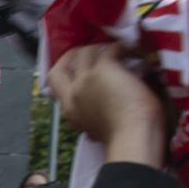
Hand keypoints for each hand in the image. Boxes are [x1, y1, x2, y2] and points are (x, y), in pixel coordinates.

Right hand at [46, 43, 164, 165]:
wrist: (133, 136)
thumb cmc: (124, 139)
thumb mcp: (98, 131)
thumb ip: (93, 119)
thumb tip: (97, 119)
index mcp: (71, 111)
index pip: (55, 86)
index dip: (65, 73)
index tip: (79, 69)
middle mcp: (74, 94)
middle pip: (60, 67)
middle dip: (72, 56)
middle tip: (91, 52)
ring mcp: (86, 80)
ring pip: (85, 52)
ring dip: (100, 49)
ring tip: (118, 52)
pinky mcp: (104, 68)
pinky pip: (109, 49)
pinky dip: (120, 48)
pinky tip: (130, 52)